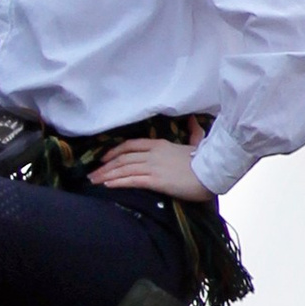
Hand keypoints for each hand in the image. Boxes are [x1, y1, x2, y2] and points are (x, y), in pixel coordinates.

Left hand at [90, 136, 214, 202]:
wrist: (212, 173)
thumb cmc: (205, 160)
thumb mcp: (197, 142)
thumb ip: (193, 132)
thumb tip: (193, 120)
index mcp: (159, 144)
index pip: (130, 145)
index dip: (114, 151)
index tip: (103, 158)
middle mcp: (153, 154)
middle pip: (123, 158)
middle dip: (105, 167)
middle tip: (92, 175)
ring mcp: (153, 167)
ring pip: (124, 169)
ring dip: (107, 175)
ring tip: (94, 182)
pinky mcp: (156, 180)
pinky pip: (132, 180)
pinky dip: (118, 182)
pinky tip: (108, 185)